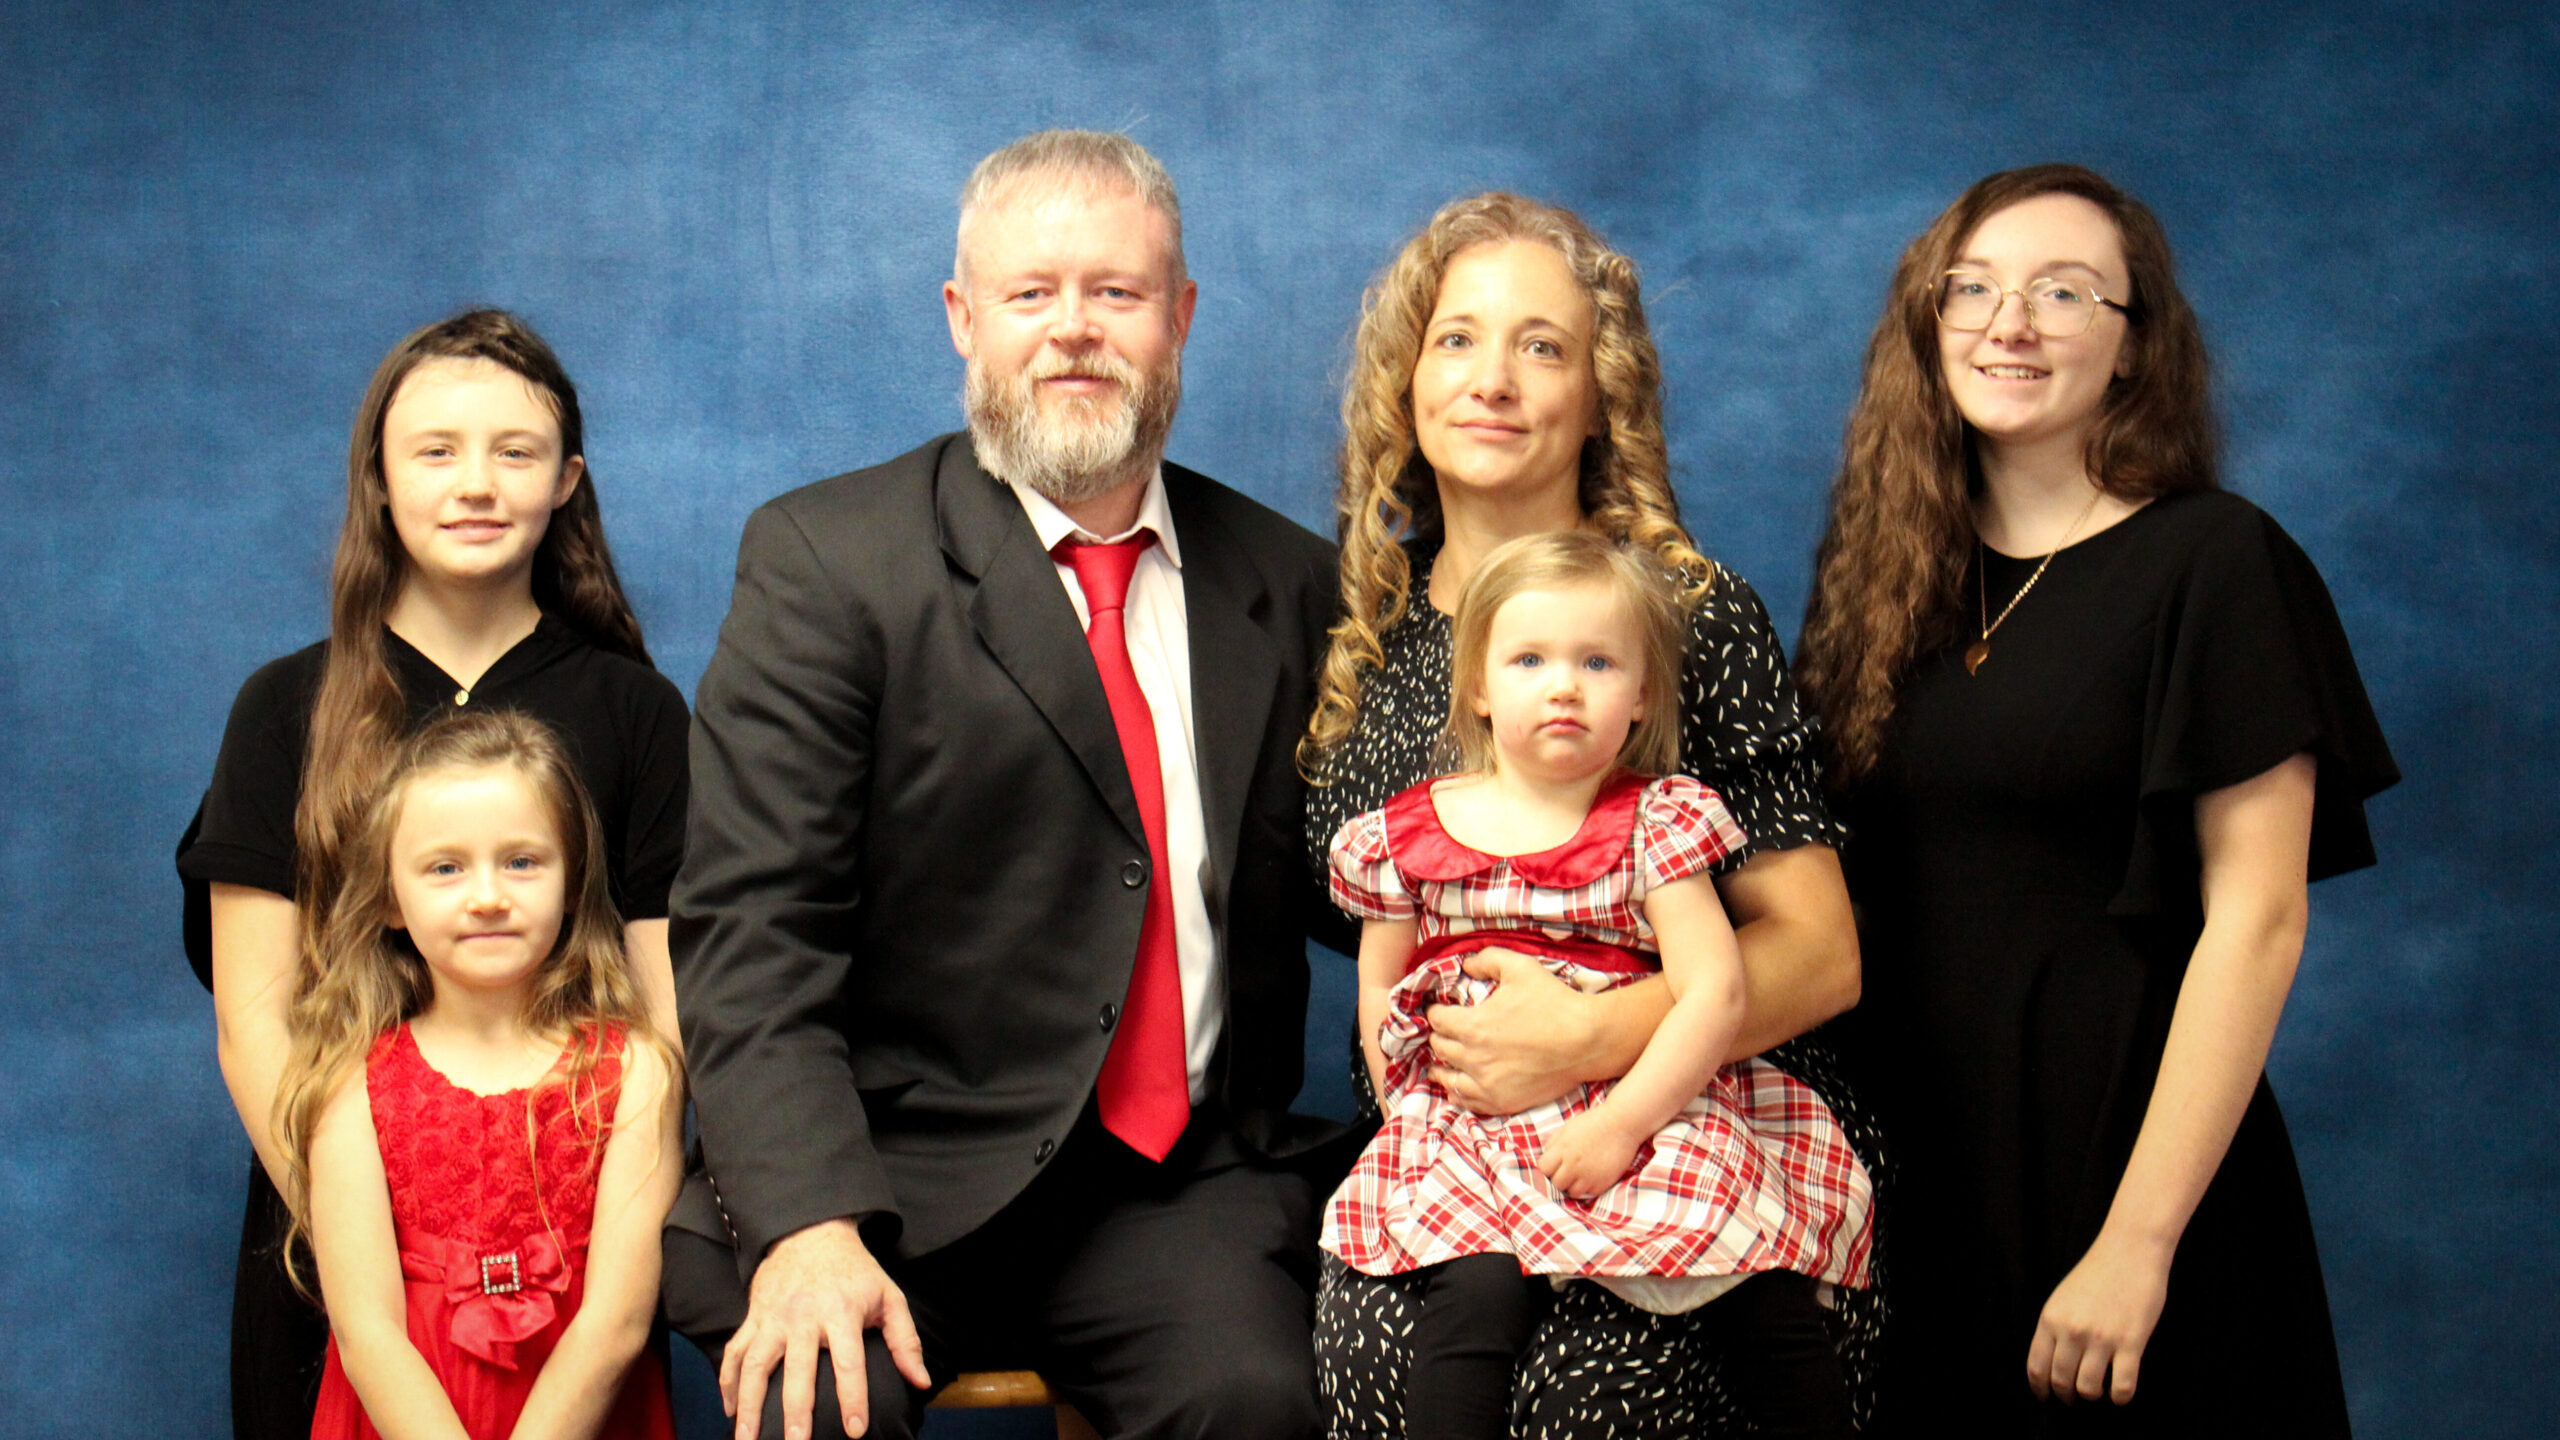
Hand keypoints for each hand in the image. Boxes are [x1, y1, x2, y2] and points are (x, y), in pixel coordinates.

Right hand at [721, 1218, 929, 1439]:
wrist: (810, 1231)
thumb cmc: (855, 1270)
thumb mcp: (889, 1295)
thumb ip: (905, 1341)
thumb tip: (921, 1382)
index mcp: (842, 1311)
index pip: (849, 1361)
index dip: (853, 1398)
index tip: (855, 1431)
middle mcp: (804, 1316)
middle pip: (798, 1369)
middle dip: (796, 1410)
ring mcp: (774, 1317)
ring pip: (756, 1364)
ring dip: (749, 1404)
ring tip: (746, 1439)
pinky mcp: (753, 1317)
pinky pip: (735, 1352)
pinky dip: (728, 1382)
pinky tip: (730, 1410)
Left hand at [1427, 950, 1602, 1115]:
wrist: (1588, 1041)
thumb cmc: (1555, 1002)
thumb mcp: (1520, 967)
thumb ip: (1487, 959)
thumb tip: (1466, 964)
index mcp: (1473, 1026)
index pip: (1437, 1020)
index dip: (1437, 1012)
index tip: (1441, 1010)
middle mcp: (1474, 1058)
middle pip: (1440, 1048)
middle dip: (1439, 1036)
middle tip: (1444, 1032)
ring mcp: (1487, 1084)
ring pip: (1448, 1078)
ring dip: (1442, 1068)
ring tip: (1439, 1065)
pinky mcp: (1503, 1101)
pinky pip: (1468, 1102)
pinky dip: (1458, 1094)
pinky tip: (1456, 1089)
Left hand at [1536, 1106, 1640, 1199]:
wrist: (1622, 1124)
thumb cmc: (1594, 1123)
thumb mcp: (1568, 1128)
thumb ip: (1553, 1144)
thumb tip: (1544, 1160)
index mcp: (1563, 1148)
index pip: (1543, 1169)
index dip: (1547, 1168)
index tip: (1553, 1166)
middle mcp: (1573, 1164)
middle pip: (1556, 1183)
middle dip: (1559, 1178)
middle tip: (1567, 1170)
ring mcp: (1588, 1175)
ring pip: (1571, 1192)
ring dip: (1573, 1185)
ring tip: (1580, 1174)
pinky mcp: (1602, 1183)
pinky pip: (1588, 1193)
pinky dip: (1588, 1187)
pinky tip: (1592, 1175)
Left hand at [2026, 1230, 2171, 1404]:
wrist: (2130, 1250)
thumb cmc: (2097, 1272)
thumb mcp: (2063, 1297)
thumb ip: (2055, 1328)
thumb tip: (2050, 1363)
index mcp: (2051, 1319)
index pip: (2037, 1366)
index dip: (2040, 1388)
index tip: (2045, 1398)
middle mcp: (2072, 1331)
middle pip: (2061, 1381)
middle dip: (2065, 1396)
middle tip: (2072, 1400)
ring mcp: (2102, 1338)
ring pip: (2089, 1388)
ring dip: (2091, 1396)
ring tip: (2097, 1393)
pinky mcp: (2131, 1342)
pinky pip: (2122, 1386)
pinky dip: (2120, 1397)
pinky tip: (2120, 1394)